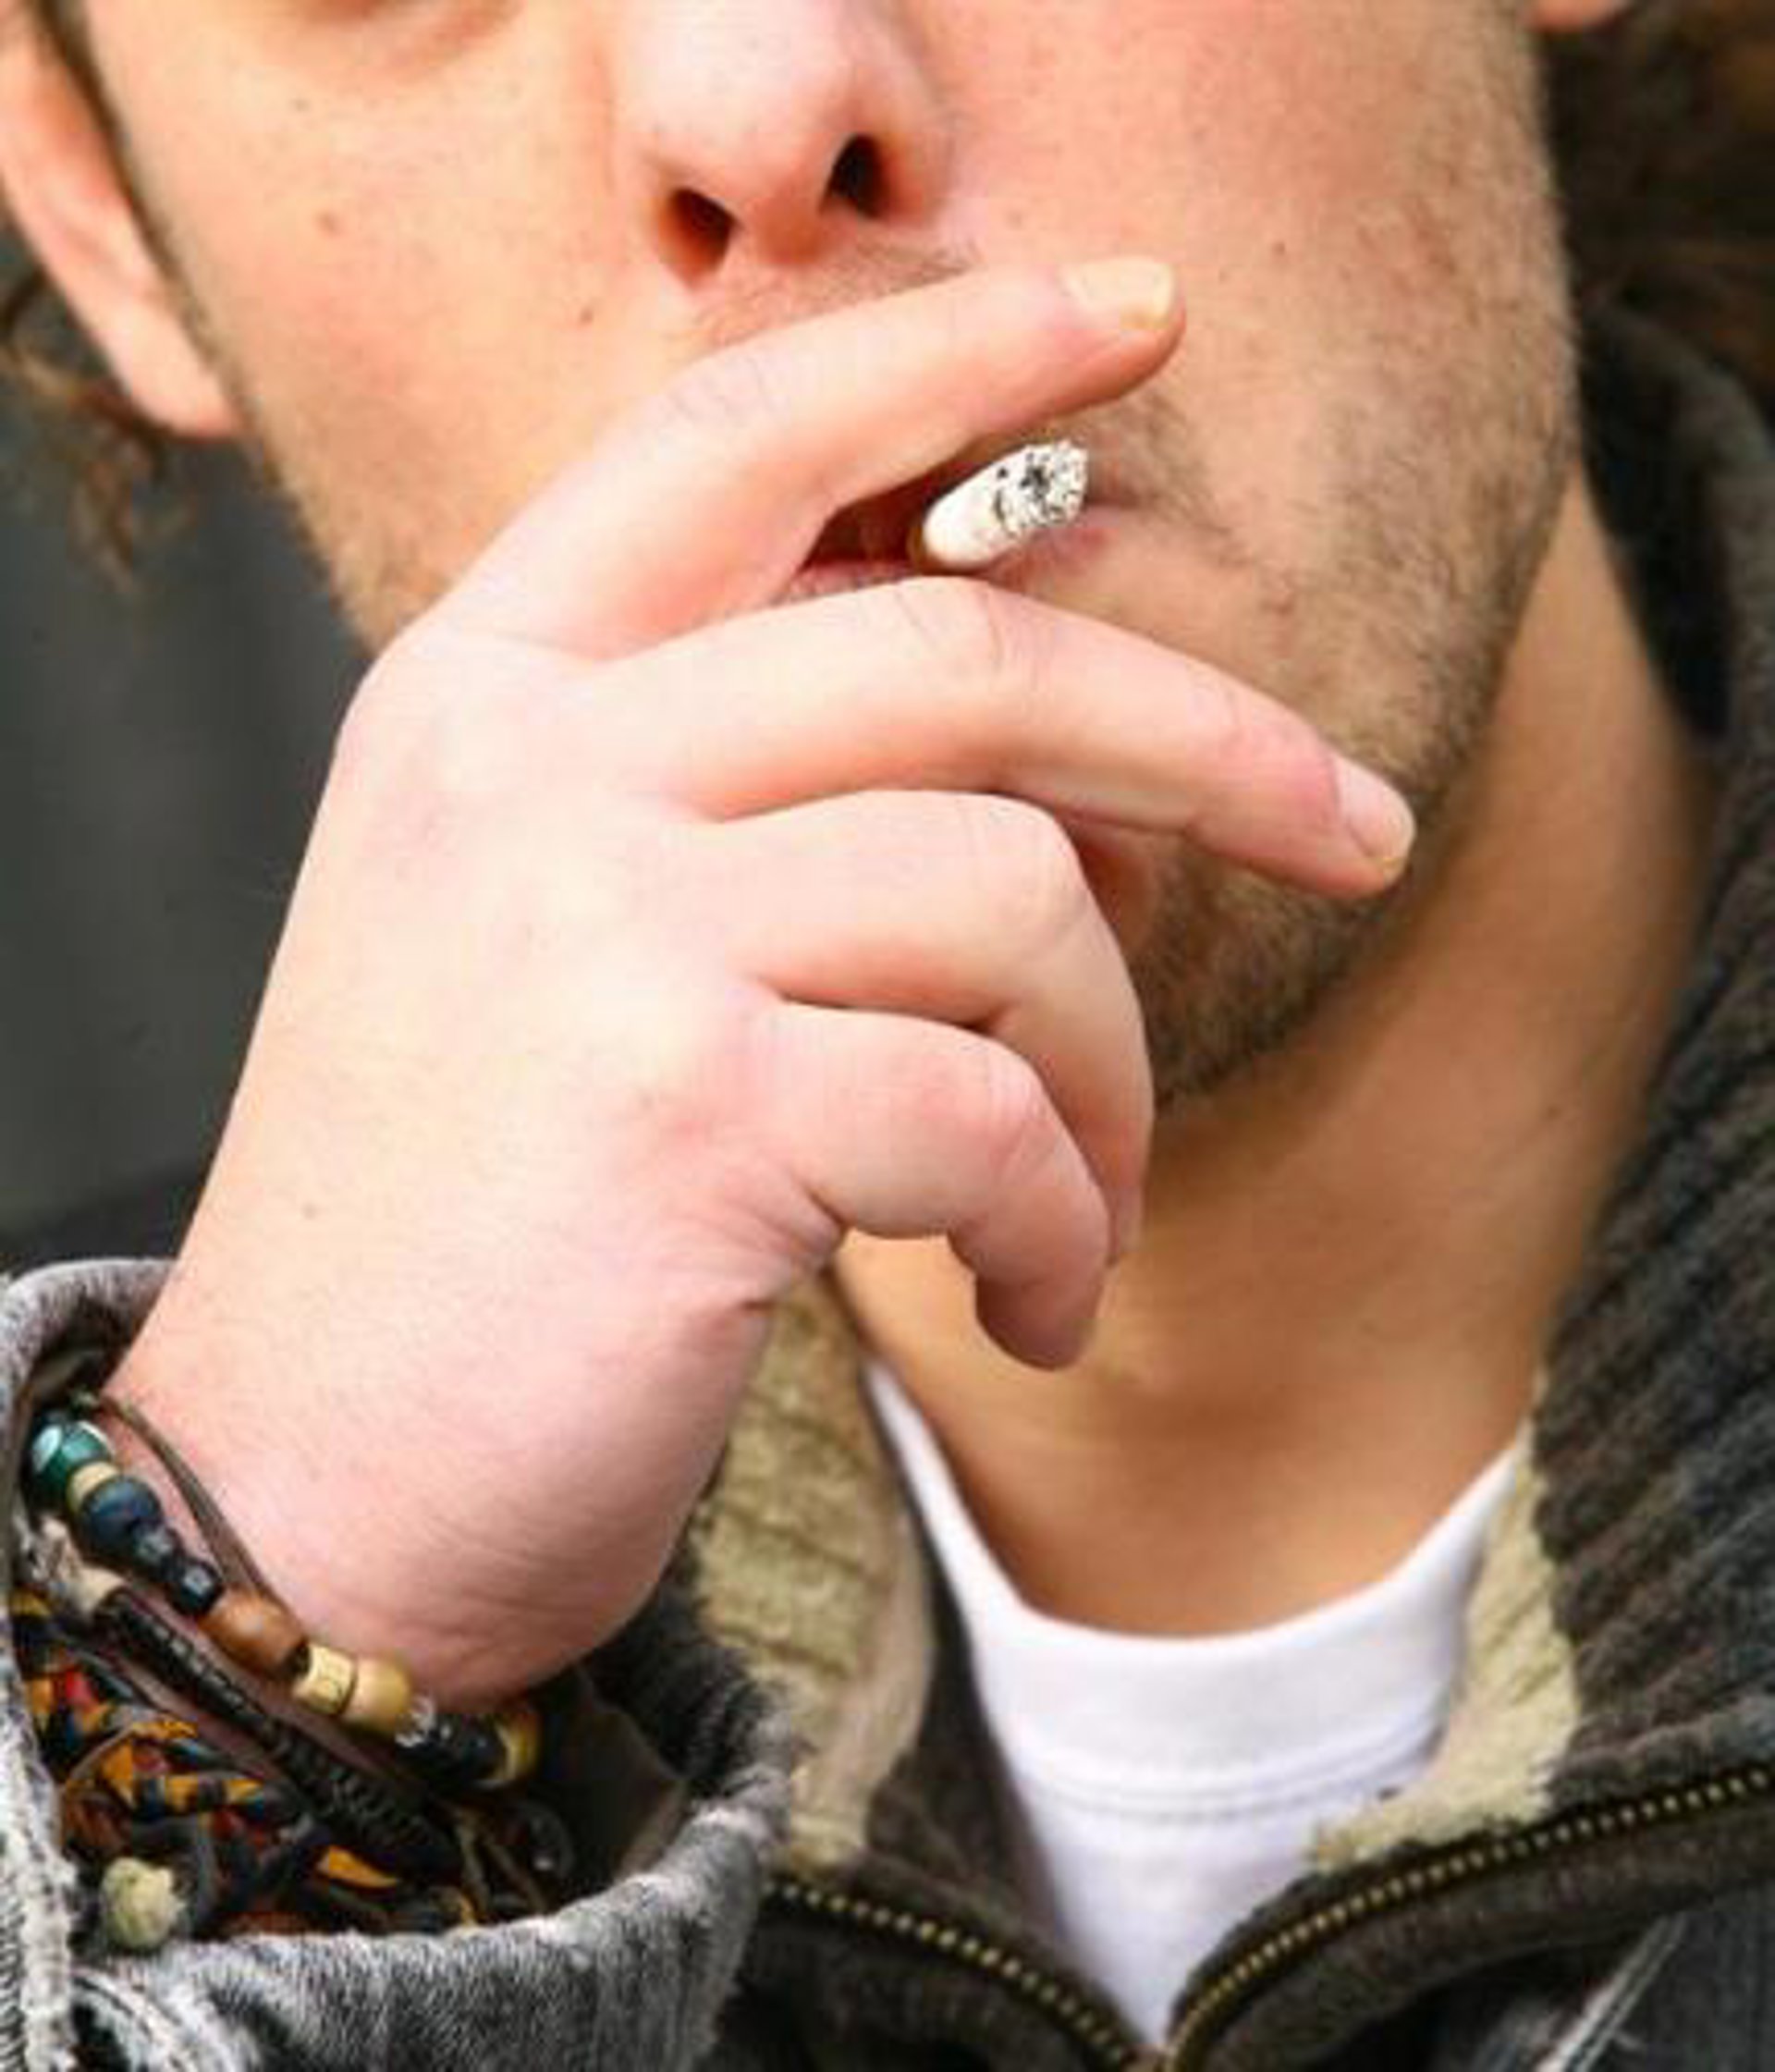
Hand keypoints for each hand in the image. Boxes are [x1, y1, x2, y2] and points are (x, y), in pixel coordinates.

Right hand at [113, 260, 1413, 1703]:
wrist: (308, 1486)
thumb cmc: (472, 1218)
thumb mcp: (556, 937)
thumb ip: (755, 796)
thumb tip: (1074, 771)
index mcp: (486, 687)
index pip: (740, 431)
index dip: (955, 349)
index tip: (1140, 311)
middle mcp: (529, 765)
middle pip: (965, 653)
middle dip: (1213, 743)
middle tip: (1364, 830)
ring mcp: (598, 923)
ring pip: (1017, 896)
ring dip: (1109, 1077)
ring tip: (1070, 1210)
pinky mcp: (686, 1109)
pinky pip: (993, 1114)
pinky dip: (1060, 1225)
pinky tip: (1024, 1307)